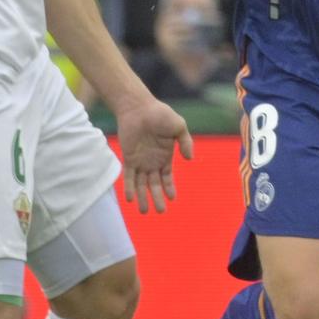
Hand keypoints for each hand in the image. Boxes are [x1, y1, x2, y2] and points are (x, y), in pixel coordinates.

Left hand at [115, 97, 194, 213]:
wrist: (139, 107)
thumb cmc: (160, 114)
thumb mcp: (179, 126)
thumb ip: (186, 142)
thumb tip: (189, 159)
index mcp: (165, 156)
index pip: (166, 177)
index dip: (169, 188)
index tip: (172, 199)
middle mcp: (152, 161)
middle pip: (154, 185)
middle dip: (157, 198)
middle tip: (160, 212)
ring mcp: (139, 160)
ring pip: (141, 184)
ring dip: (142, 198)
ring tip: (144, 211)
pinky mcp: (129, 157)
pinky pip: (129, 176)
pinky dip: (130, 187)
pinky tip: (130, 199)